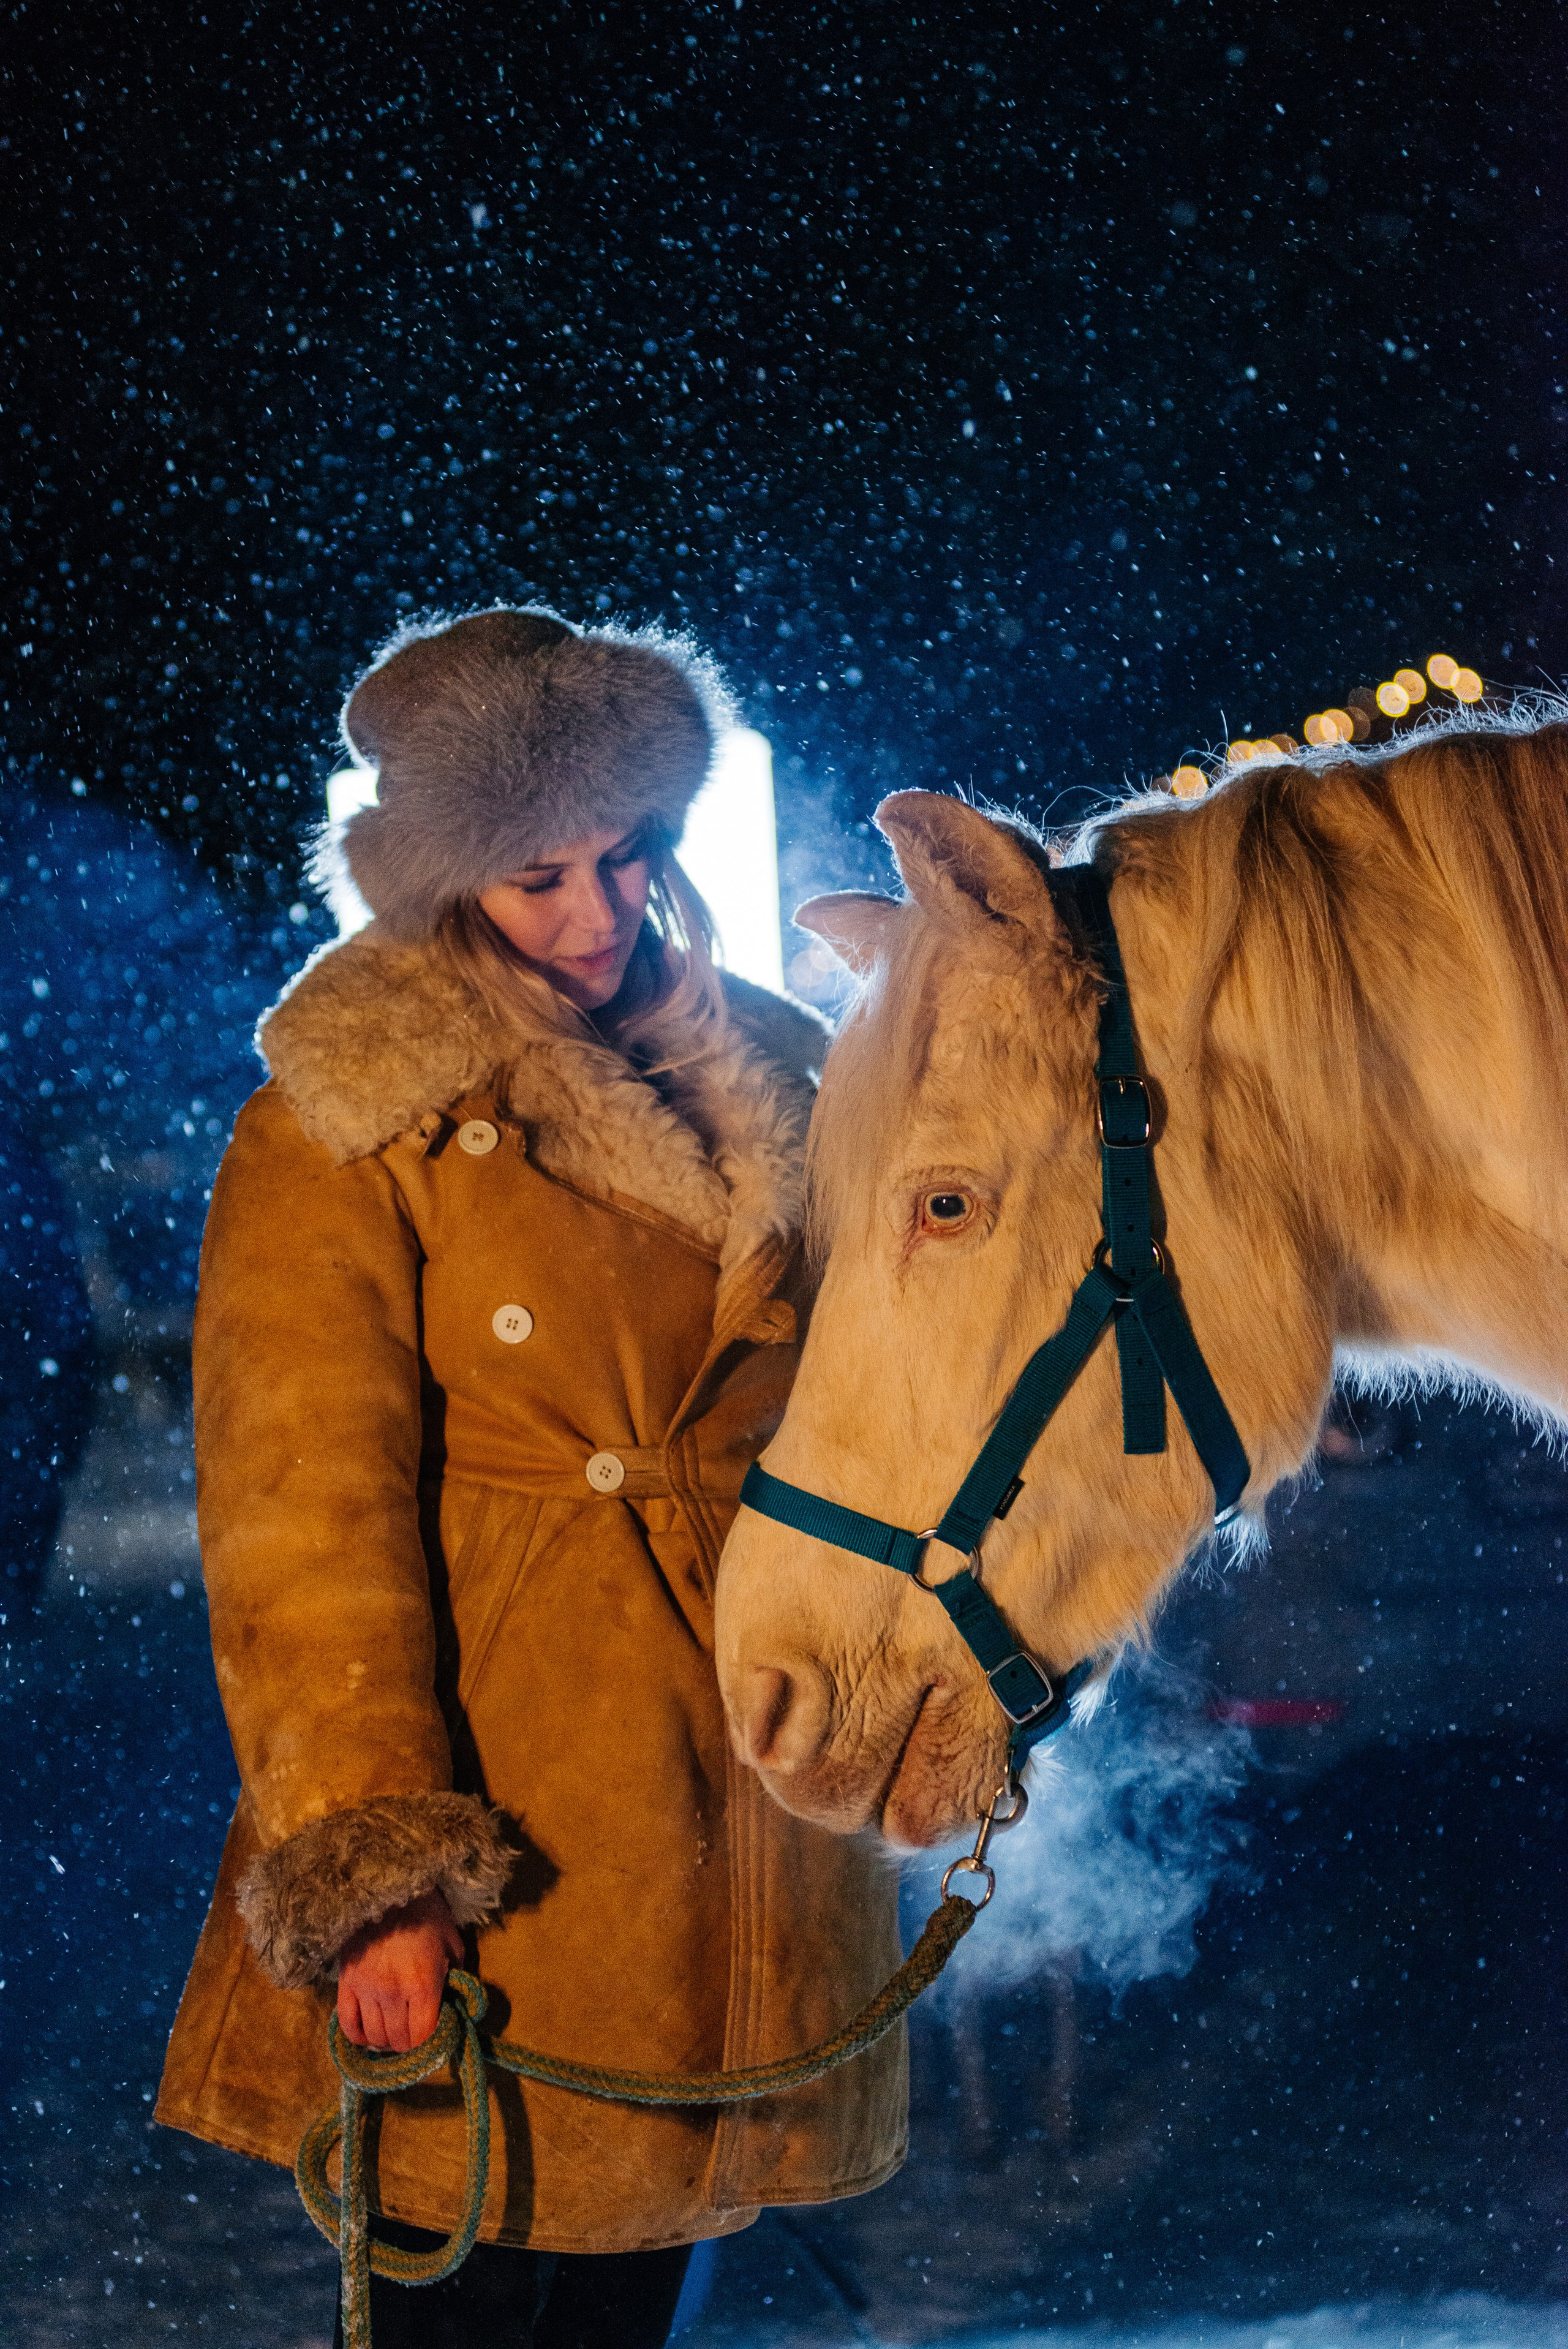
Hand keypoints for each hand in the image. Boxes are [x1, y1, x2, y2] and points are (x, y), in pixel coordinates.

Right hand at [337, 1888, 462, 2051]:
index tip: (432, 2040)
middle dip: (408, 2045)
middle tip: (412, 2035)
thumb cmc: (426, 1912)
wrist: (387, 1885)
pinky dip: (357, 2036)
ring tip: (392, 2033)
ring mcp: (366, 1989)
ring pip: (374, 2037)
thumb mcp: (451, 1942)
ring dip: (385, 2041)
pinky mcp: (346, 1982)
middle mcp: (393, 1993)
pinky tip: (367, 2034)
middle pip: (398, 2041)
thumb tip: (453, 2003)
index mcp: (423, 1984)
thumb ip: (455, 1975)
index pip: (423, 2037)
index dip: (428, 2045)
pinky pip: (347, 2023)